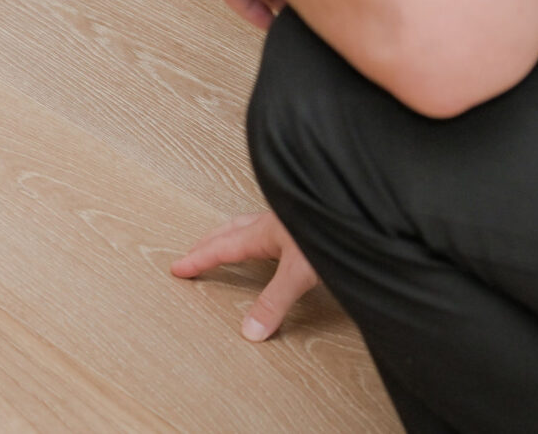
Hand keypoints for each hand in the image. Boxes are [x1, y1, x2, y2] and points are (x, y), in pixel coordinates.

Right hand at [171, 210, 321, 340]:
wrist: (360, 209)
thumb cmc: (332, 227)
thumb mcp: (300, 273)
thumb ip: (275, 301)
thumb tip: (251, 329)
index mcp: (262, 233)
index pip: (221, 249)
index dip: (198, 260)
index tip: (177, 267)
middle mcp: (270, 223)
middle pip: (228, 231)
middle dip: (206, 243)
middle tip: (191, 254)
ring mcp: (287, 219)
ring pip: (247, 225)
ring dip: (229, 234)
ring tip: (222, 241)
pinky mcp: (302, 221)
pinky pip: (268, 225)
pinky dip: (256, 232)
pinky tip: (269, 239)